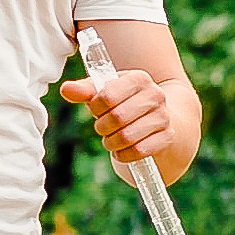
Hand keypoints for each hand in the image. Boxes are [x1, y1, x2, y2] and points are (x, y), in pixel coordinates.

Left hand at [62, 66, 176, 165]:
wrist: (158, 119)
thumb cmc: (125, 104)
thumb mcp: (105, 94)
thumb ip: (85, 91)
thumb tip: (66, 89)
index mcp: (138, 78)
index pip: (108, 95)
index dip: (96, 106)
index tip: (97, 109)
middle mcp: (155, 95)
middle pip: (117, 117)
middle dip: (102, 127)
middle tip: (102, 128)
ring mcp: (163, 116)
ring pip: (127, 136)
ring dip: (111, 143)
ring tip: (111, 140)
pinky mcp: (167, 137)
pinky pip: (139, 151)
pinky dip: (125, 155)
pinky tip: (122, 151)